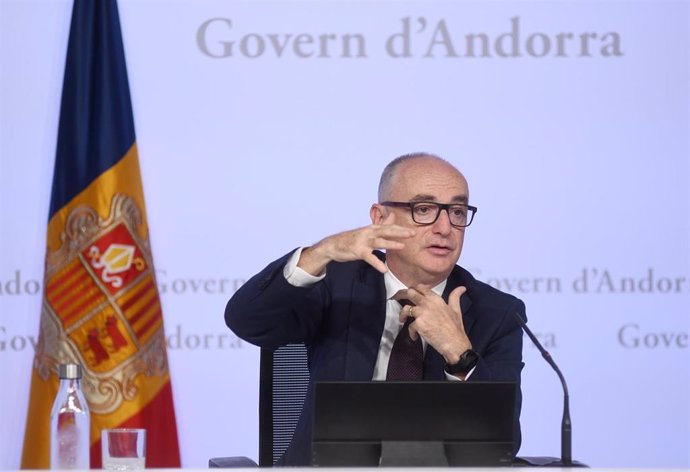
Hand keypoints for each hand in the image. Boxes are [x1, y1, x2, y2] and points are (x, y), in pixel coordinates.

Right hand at [298, 212, 414, 275]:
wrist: (333, 245)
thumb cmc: (351, 239)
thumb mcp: (367, 230)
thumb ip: (381, 224)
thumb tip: (392, 216)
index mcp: (372, 228)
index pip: (388, 227)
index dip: (400, 228)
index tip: (413, 230)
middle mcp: (368, 233)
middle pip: (386, 231)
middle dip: (400, 232)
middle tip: (412, 233)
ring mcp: (363, 242)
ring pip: (379, 242)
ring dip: (391, 244)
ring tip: (402, 247)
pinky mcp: (358, 251)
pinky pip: (369, 257)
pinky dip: (377, 263)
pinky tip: (384, 269)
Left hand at [396, 285, 471, 363]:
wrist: (455, 343)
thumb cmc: (455, 327)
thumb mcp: (456, 309)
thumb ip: (455, 297)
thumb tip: (462, 287)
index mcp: (436, 299)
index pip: (421, 287)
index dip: (414, 288)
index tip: (410, 292)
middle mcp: (427, 303)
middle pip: (410, 293)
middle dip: (402, 296)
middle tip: (398, 299)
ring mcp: (422, 313)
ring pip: (405, 309)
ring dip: (402, 315)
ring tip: (403, 320)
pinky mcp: (418, 324)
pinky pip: (410, 326)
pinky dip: (411, 332)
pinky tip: (415, 337)